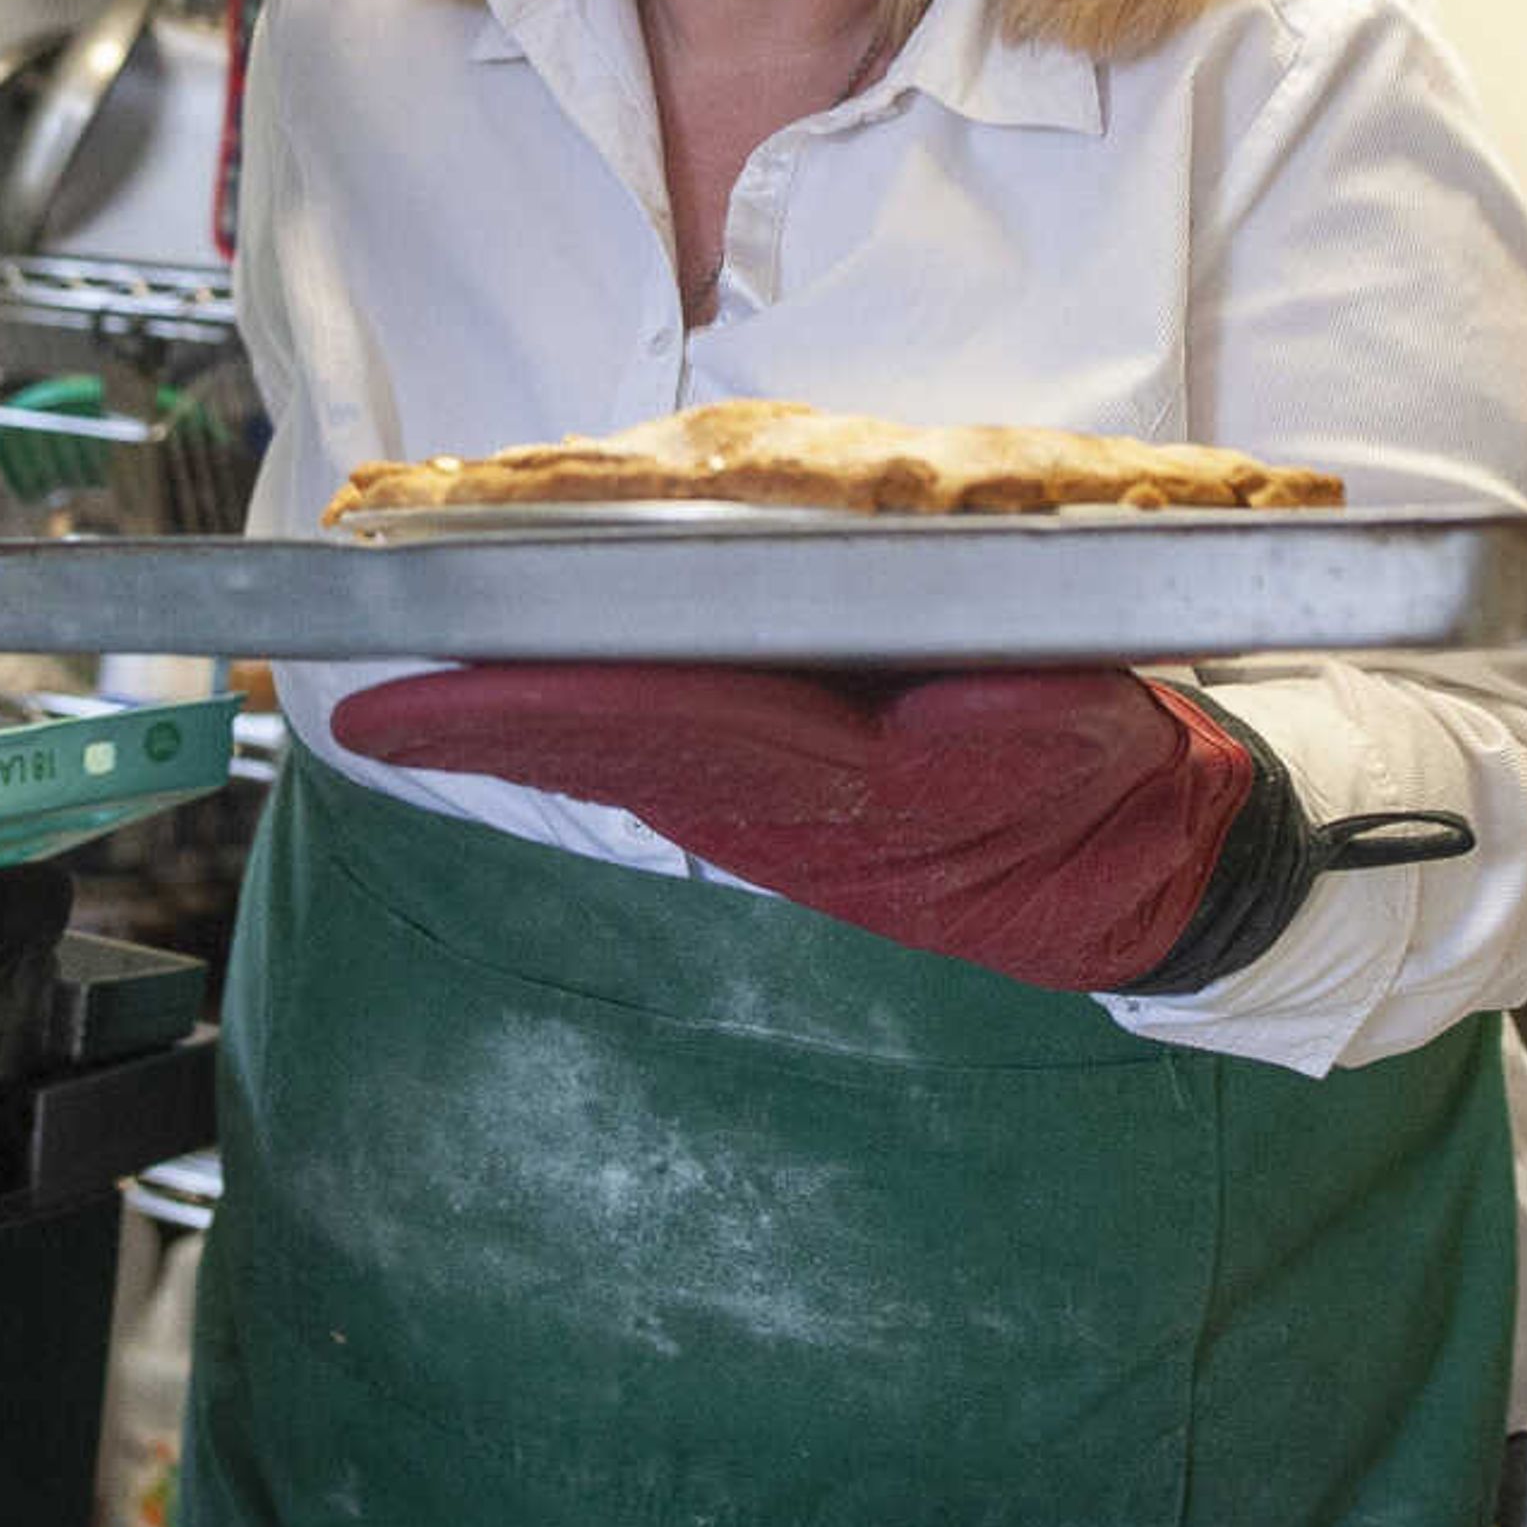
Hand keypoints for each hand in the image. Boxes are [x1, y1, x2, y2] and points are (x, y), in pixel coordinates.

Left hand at [328, 663, 1465, 993]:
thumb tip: (898, 657)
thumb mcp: (1067, 726)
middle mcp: (805, 813)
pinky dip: (584, 733)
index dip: (533, 707)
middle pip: (617, 743)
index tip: (413, 692)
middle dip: (488, 713)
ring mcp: (792, 824)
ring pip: (630, 755)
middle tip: (367, 683)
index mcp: (871, 788)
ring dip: (517, 719)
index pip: (669, 729)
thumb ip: (982, 700)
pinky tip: (515, 706)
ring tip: (408, 687)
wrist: (1159, 868)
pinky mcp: (793, 823)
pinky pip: (671, 769)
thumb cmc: (1113, 773)